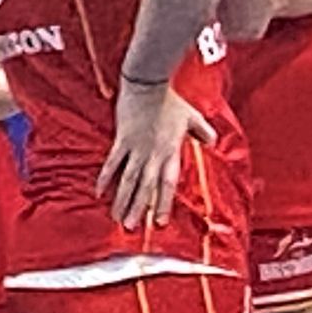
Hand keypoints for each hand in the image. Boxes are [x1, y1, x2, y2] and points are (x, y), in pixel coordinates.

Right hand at [98, 77, 216, 227]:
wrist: (148, 84)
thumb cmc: (171, 101)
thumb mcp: (193, 116)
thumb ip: (203, 131)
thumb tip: (212, 142)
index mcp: (170, 151)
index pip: (167, 183)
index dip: (163, 202)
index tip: (159, 221)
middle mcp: (153, 154)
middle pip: (146, 186)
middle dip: (139, 208)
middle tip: (132, 228)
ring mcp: (136, 148)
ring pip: (128, 180)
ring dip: (122, 200)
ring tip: (117, 219)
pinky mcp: (121, 140)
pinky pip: (112, 163)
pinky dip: (105, 178)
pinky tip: (99, 194)